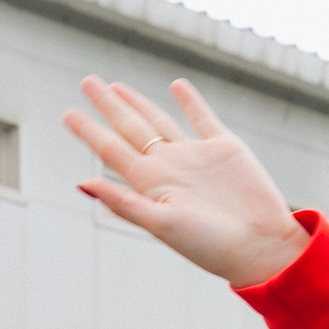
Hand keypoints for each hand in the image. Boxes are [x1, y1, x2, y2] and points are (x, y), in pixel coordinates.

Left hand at [63, 77, 308, 287]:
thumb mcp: (163, 224)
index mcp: (151, 184)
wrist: (260, 248)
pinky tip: (176, 86)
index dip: (89, 131)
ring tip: (117, 87)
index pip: (112, 150)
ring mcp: (196, 156)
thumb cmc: (210, 245)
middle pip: (131, 128)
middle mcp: (169, 167)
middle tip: (87, 81)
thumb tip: (82, 183)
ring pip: (160, 121)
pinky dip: (190, 101)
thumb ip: (124, 203)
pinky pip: (202, 118)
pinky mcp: (225, 149)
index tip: (67, 114)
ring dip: (138, 103)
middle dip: (108, 106)